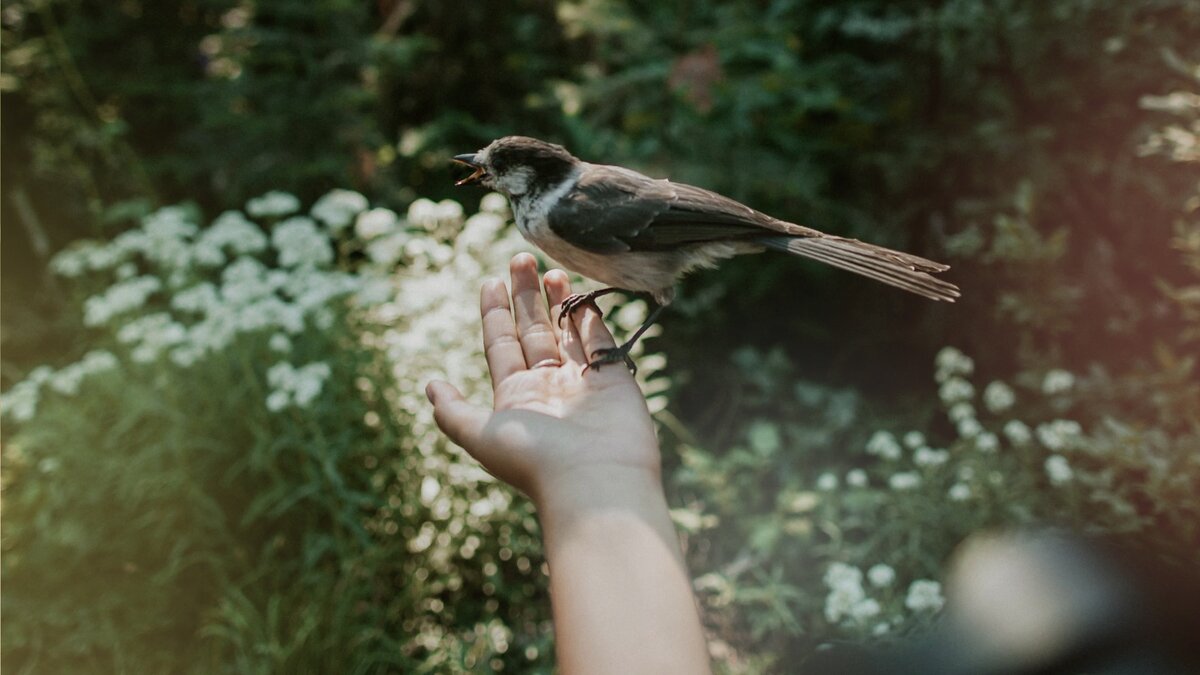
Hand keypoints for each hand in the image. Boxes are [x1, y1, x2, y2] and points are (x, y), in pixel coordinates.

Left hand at [425, 253, 659, 502]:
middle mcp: (548, 386)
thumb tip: (430, 385)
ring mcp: (582, 381)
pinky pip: (601, 339)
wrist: (594, 481)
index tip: (490, 280)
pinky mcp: (614, 379)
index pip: (501, 344)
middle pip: (533, 330)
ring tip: (551, 269)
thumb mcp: (481, 435)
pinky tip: (580, 293)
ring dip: (558, 300)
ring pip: (567, 331)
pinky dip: (591, 316)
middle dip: (525, 295)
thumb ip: (453, 412)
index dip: (495, 313)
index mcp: (516, 397)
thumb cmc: (535, 459)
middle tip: (520, 258)